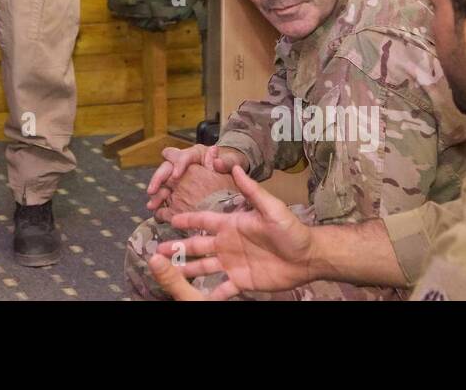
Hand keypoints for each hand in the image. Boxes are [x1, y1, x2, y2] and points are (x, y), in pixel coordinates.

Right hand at [145, 144, 245, 221]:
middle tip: (152, 190)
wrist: (234, 178)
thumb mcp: (233, 161)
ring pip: (164, 184)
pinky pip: (167, 197)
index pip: (183, 156)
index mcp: (195, 154)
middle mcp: (183, 164)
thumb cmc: (232, 165)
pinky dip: (162, 206)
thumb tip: (217, 160)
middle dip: (159, 179)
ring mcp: (180, 178)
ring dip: (157, 194)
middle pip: (166, 168)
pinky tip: (158, 214)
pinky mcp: (179, 191)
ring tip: (152, 206)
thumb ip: (226, 161)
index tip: (176, 176)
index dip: (178, 165)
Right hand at [155, 165, 315, 298]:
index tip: (168, 218)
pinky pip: (222, 288)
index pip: (204, 220)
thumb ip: (251, 190)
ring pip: (204, 267)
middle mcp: (228, 243)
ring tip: (169, 275)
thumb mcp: (271, 209)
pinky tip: (197, 299)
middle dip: (177, 248)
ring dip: (187, 270)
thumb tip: (234, 166)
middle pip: (197, 245)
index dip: (186, 219)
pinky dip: (209, 294)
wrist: (308, 257)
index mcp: (232, 224)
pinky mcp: (242, 281)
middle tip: (157, 252)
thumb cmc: (292, 230)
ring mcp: (233, 263)